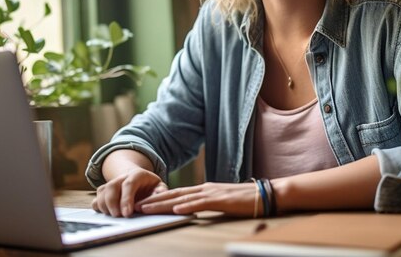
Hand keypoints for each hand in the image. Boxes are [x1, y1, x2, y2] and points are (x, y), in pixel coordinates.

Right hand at [92, 168, 166, 216]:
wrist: (139, 180)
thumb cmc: (150, 186)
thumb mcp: (159, 186)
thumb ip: (160, 191)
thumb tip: (158, 196)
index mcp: (137, 174)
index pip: (129, 184)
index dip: (126, 199)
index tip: (127, 214)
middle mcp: (122, 177)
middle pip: (112, 186)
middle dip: (113, 203)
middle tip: (119, 217)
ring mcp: (112, 184)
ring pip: (102, 192)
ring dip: (105, 206)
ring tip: (114, 217)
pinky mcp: (104, 192)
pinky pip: (96, 198)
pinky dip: (98, 207)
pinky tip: (106, 214)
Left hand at [135, 182, 258, 216]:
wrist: (264, 194)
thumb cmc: (245, 200)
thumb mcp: (221, 201)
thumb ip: (207, 203)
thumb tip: (193, 209)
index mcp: (204, 189)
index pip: (177, 194)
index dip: (159, 198)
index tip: (143, 203)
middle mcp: (205, 188)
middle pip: (174, 195)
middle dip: (153, 200)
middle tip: (136, 206)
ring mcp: (212, 193)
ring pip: (182, 198)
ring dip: (162, 204)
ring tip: (147, 208)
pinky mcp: (221, 200)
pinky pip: (201, 204)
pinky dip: (187, 207)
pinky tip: (176, 210)